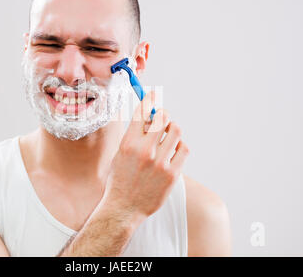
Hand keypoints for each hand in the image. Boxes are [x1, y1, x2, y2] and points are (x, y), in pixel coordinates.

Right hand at [102, 90, 188, 223]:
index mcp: (128, 144)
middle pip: (162, 118)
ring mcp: (160, 163)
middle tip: (162, 119)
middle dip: (163, 115)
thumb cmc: (120, 180)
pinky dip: (180, 146)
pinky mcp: (172, 174)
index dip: (149, 100)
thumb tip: (147, 119)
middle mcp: (144, 151)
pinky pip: (184, 149)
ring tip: (168, 135)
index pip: (141, 113)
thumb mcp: (119, 154)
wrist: (124, 207)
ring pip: (176, 131)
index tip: (153, 94)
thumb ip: (133, 137)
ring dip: (172, 129)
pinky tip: (173, 150)